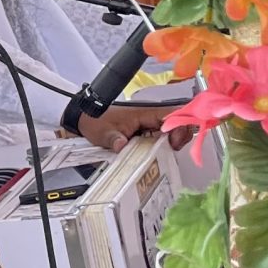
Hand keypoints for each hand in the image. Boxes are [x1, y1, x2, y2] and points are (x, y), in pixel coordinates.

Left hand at [76, 102, 192, 151]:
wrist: (87, 119)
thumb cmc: (96, 121)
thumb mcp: (103, 132)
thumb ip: (112, 139)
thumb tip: (121, 145)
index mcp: (144, 113)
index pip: (171, 114)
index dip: (180, 126)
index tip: (174, 141)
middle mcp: (150, 118)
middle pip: (177, 122)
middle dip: (181, 136)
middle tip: (171, 150)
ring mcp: (149, 125)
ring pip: (172, 131)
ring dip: (174, 142)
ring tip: (165, 153)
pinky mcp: (147, 133)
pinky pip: (162, 138)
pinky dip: (165, 146)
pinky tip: (159, 154)